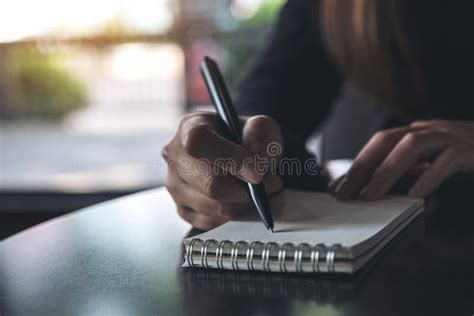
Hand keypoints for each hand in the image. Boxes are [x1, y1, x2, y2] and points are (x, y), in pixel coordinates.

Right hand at [162, 112, 283, 229]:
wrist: (240, 154)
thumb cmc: (247, 137)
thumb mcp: (260, 126)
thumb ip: (261, 137)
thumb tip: (257, 165)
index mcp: (190, 127)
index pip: (199, 143)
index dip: (229, 159)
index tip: (258, 172)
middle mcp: (175, 157)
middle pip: (208, 184)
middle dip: (245, 189)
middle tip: (271, 183)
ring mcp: (175, 186)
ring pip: (213, 208)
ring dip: (244, 204)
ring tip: (259, 191)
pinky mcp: (182, 210)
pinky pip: (212, 223)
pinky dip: (235, 216)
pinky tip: (244, 201)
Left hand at [330, 119, 473, 199]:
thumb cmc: (473, 154)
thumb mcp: (437, 161)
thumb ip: (412, 169)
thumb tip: (378, 185)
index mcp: (421, 132)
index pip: (380, 143)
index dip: (357, 164)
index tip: (338, 187)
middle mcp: (433, 130)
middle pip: (387, 139)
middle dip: (362, 166)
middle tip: (344, 193)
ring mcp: (454, 136)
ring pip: (412, 145)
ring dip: (387, 171)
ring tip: (370, 195)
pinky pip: (448, 160)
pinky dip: (429, 176)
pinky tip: (415, 195)